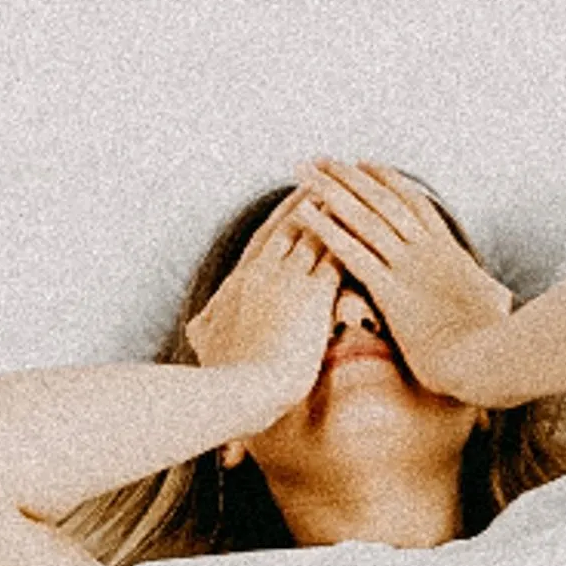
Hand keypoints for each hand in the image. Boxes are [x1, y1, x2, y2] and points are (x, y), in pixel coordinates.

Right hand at [185, 185, 341, 413]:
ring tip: (355, 192)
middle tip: (332, 177)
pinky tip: (369, 229)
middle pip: (294, 225)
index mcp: (241, 280)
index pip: (266, 237)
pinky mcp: (313, 297)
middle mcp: (264, 272)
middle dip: (314, 200)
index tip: (299, 196)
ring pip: (317, 235)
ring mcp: (288, 281)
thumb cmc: (224, 372)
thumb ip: (206, 327)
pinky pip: (336, 259)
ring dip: (336, 212)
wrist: (239, 388)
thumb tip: (195, 325)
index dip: (285, 215)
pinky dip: (351, 240)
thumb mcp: (206, 343)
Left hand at [289, 158, 512, 401]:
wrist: (487, 362)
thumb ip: (488, 295)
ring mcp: (408, 268)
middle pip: (381, 201)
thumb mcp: (494, 308)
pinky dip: (327, 229)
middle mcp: (426, 251)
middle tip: (322, 160)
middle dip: (349, 177)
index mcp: (449, 251)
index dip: (387, 181)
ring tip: (305, 171)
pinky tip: (305, 212)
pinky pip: (352, 253)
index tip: (364, 164)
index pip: (413, 204)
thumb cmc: (492, 345)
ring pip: (363, 217)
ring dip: (331, 190)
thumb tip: (499, 297)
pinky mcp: (391, 291)